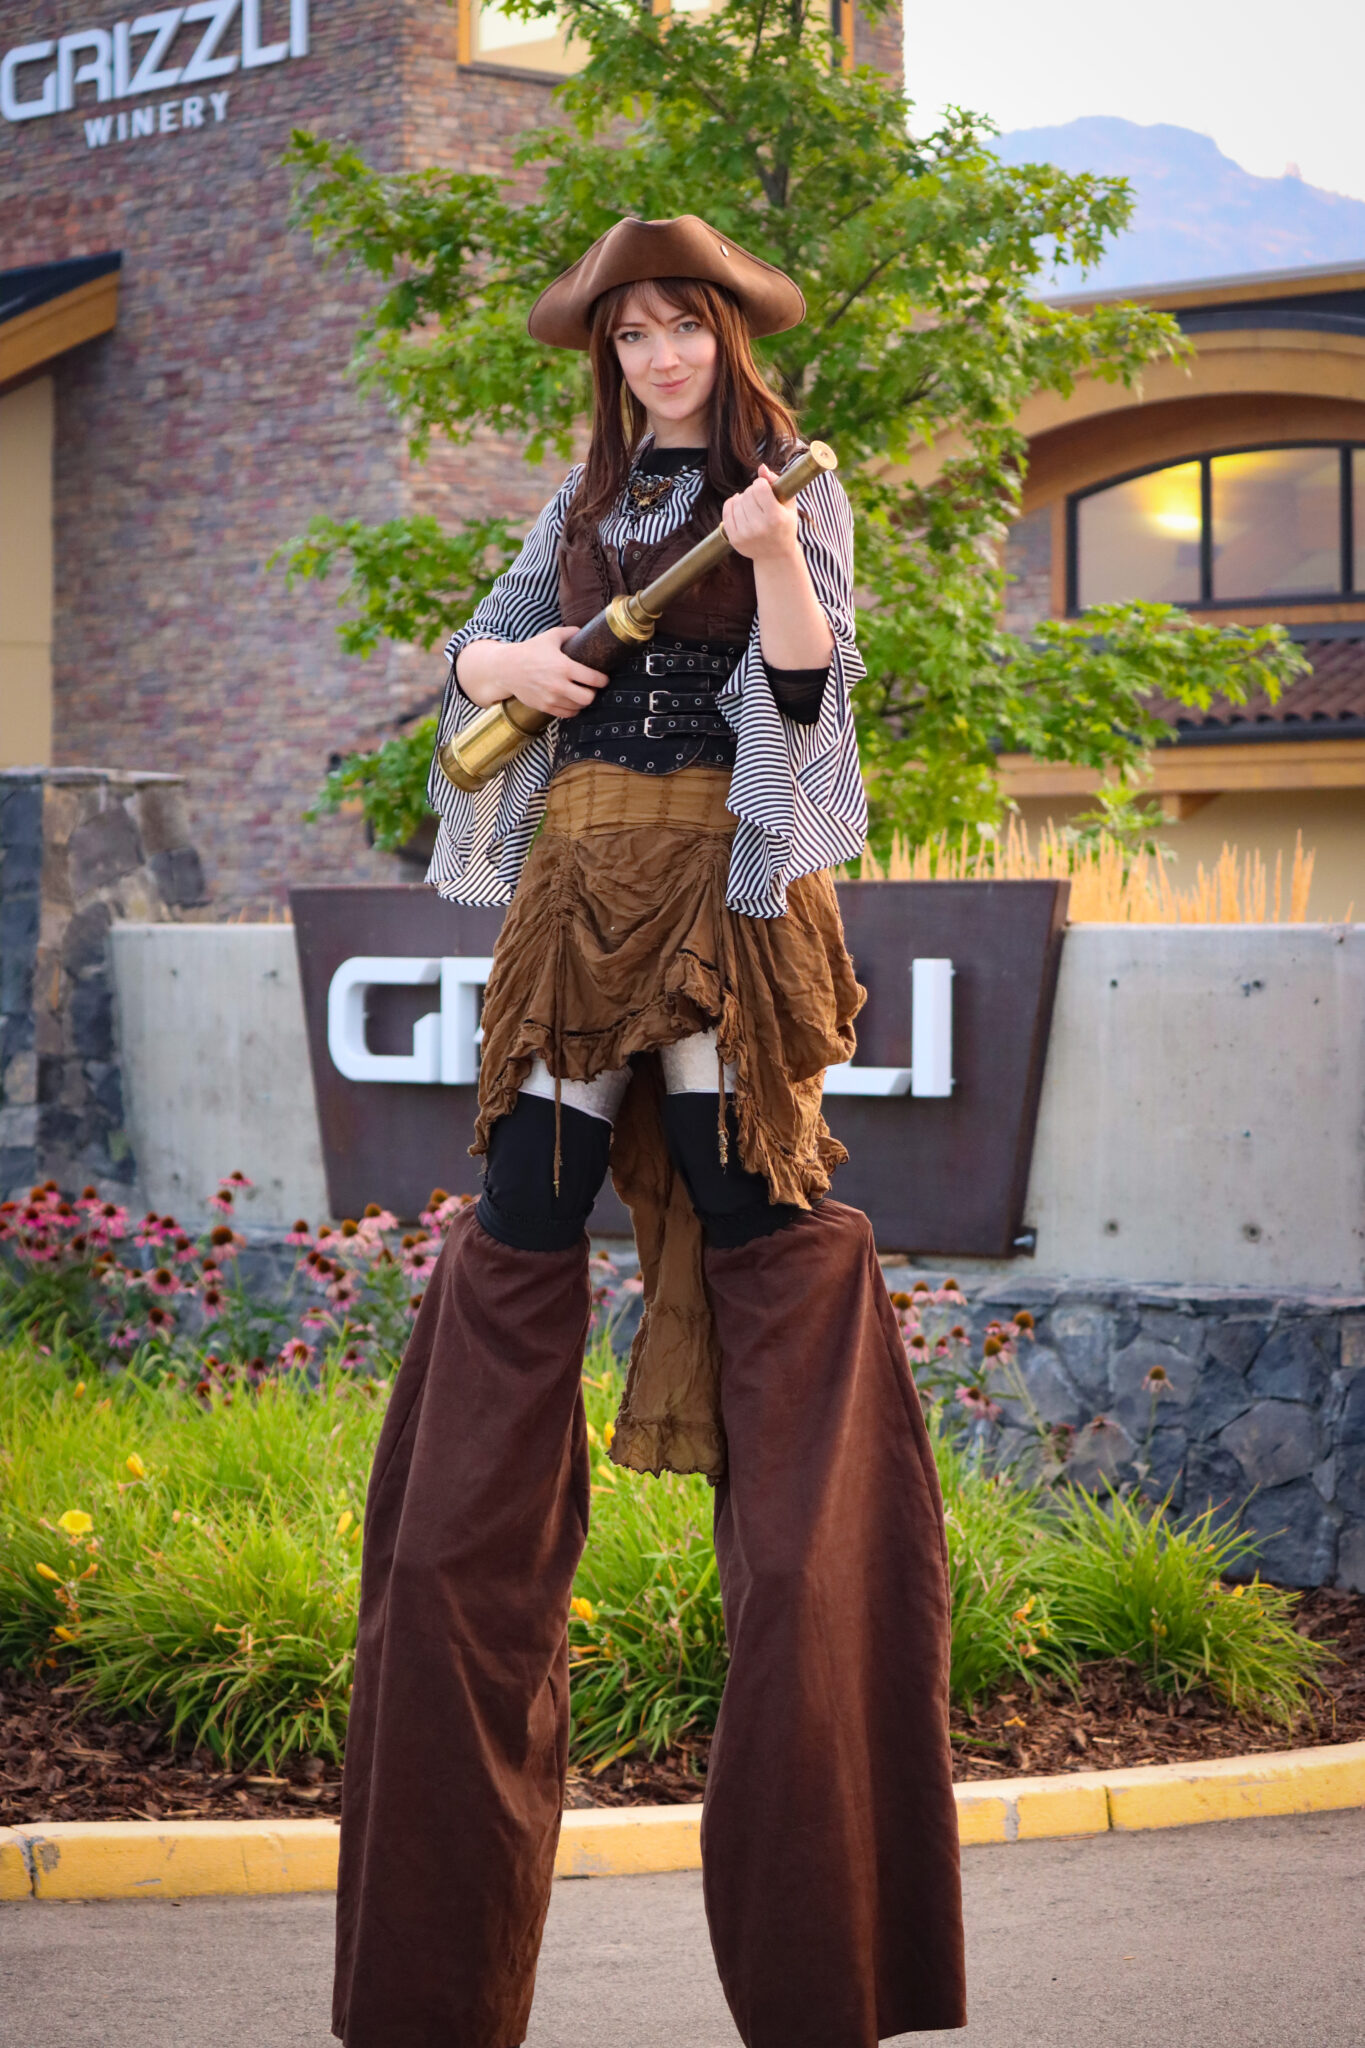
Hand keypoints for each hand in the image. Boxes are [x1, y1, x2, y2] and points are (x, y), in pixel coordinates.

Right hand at [457, 627, 606, 715]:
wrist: (506, 668)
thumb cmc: (529, 651)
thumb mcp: (550, 637)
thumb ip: (569, 633)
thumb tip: (583, 630)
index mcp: (564, 666)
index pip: (594, 679)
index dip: (603, 680)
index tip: (604, 679)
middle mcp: (559, 685)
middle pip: (589, 698)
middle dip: (594, 692)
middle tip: (591, 687)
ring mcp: (551, 698)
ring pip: (578, 707)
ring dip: (582, 701)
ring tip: (581, 693)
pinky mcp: (545, 707)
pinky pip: (567, 714)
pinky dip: (572, 709)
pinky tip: (571, 701)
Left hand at [721, 464, 800, 563]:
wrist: (776, 555)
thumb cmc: (785, 525)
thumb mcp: (788, 504)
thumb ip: (777, 482)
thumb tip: (761, 467)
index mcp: (776, 518)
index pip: (759, 488)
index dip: (761, 484)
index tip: (765, 488)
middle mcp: (759, 527)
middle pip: (748, 493)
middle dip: (753, 491)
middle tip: (759, 499)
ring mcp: (745, 534)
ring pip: (737, 501)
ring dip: (743, 498)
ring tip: (751, 504)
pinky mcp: (734, 539)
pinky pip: (727, 511)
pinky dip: (732, 504)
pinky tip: (739, 505)